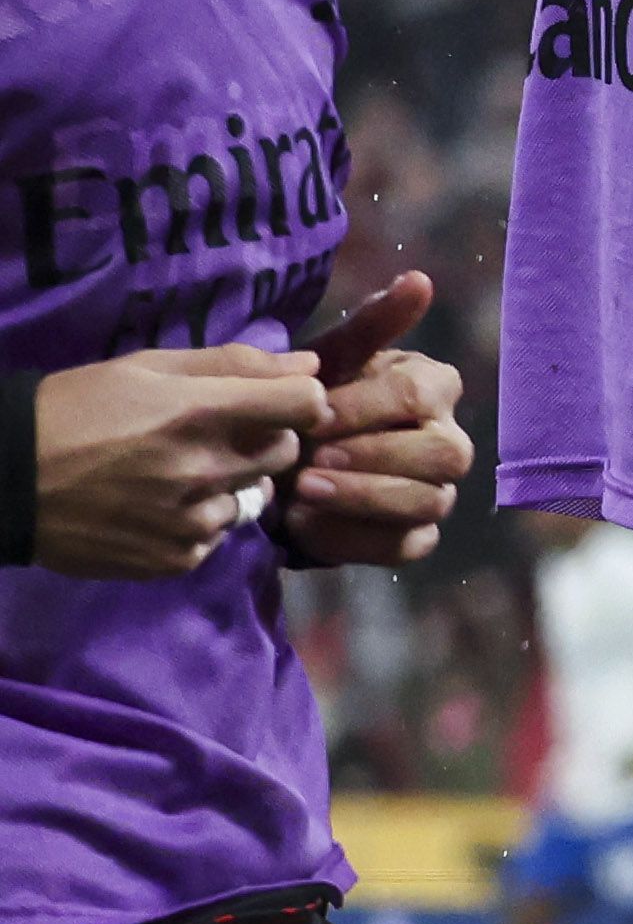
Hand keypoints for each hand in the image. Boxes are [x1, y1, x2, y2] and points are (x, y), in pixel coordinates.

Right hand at [32, 346, 318, 580]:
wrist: (6, 477)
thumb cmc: (76, 408)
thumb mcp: (146, 368)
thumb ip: (234, 365)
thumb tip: (310, 368)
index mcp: (201, 412)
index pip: (305, 405)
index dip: (300, 401)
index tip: (278, 403)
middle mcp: (205, 469)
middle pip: (285, 453)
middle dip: (264, 440)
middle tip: (214, 435)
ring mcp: (193, 521)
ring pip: (252, 499)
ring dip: (228, 485)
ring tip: (173, 474)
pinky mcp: (176, 558)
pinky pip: (217, 538)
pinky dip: (198, 522)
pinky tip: (157, 507)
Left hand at [282, 272, 470, 569]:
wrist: (268, 465)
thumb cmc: (304, 405)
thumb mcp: (326, 362)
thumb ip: (372, 325)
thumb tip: (420, 278)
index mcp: (434, 389)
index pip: (419, 395)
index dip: (364, 408)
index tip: (310, 416)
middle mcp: (449, 441)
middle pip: (444, 453)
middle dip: (373, 457)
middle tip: (310, 461)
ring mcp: (438, 493)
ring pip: (429, 501)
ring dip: (363, 498)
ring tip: (302, 492)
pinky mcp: (415, 538)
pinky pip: (406, 545)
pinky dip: (354, 537)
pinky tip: (306, 526)